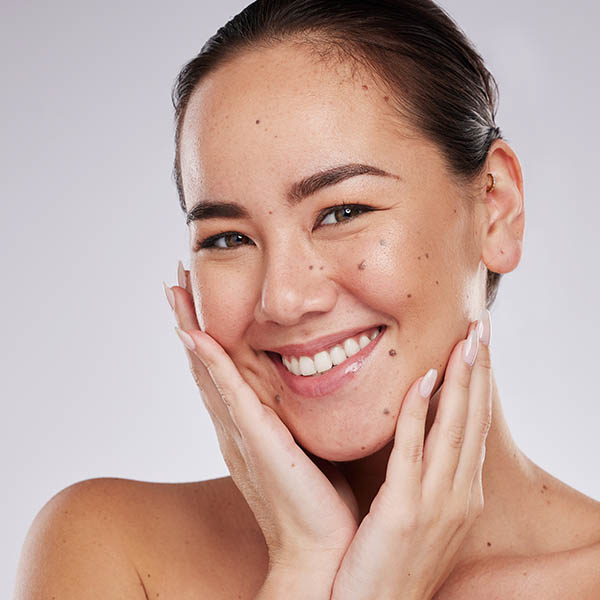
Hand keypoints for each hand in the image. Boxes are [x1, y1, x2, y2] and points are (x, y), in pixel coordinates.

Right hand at [163, 266, 357, 587]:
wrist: (319, 550)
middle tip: (175, 281)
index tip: (200, 298)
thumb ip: (302, 418)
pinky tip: (194, 334)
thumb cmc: (318, 502)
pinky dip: (208, 362)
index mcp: (249, 426)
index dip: (207, 334)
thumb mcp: (308, 446)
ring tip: (175, 291)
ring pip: (208, 369)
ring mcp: (241, 430)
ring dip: (190, 327)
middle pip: (204, 363)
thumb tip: (321, 389)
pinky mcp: (256, 438)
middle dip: (189, 319)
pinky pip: (227, 392)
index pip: (222, 370)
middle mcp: (235, 424)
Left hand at [330, 314, 491, 599]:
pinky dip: (420, 415)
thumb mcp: (420, 513)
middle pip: (472, 419)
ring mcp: (434, 504)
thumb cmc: (392, 560)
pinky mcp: (402, 512)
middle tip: (482, 325)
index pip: (473, 426)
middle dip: (479, 370)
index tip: (478, 344)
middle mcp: (457, 495)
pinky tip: (425, 381)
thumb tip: (422, 430)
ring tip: (467, 339)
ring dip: (462, 380)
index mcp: (461, 494)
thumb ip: (426, 472)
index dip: (479, 383)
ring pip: (453, 429)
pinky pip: (413, 453)